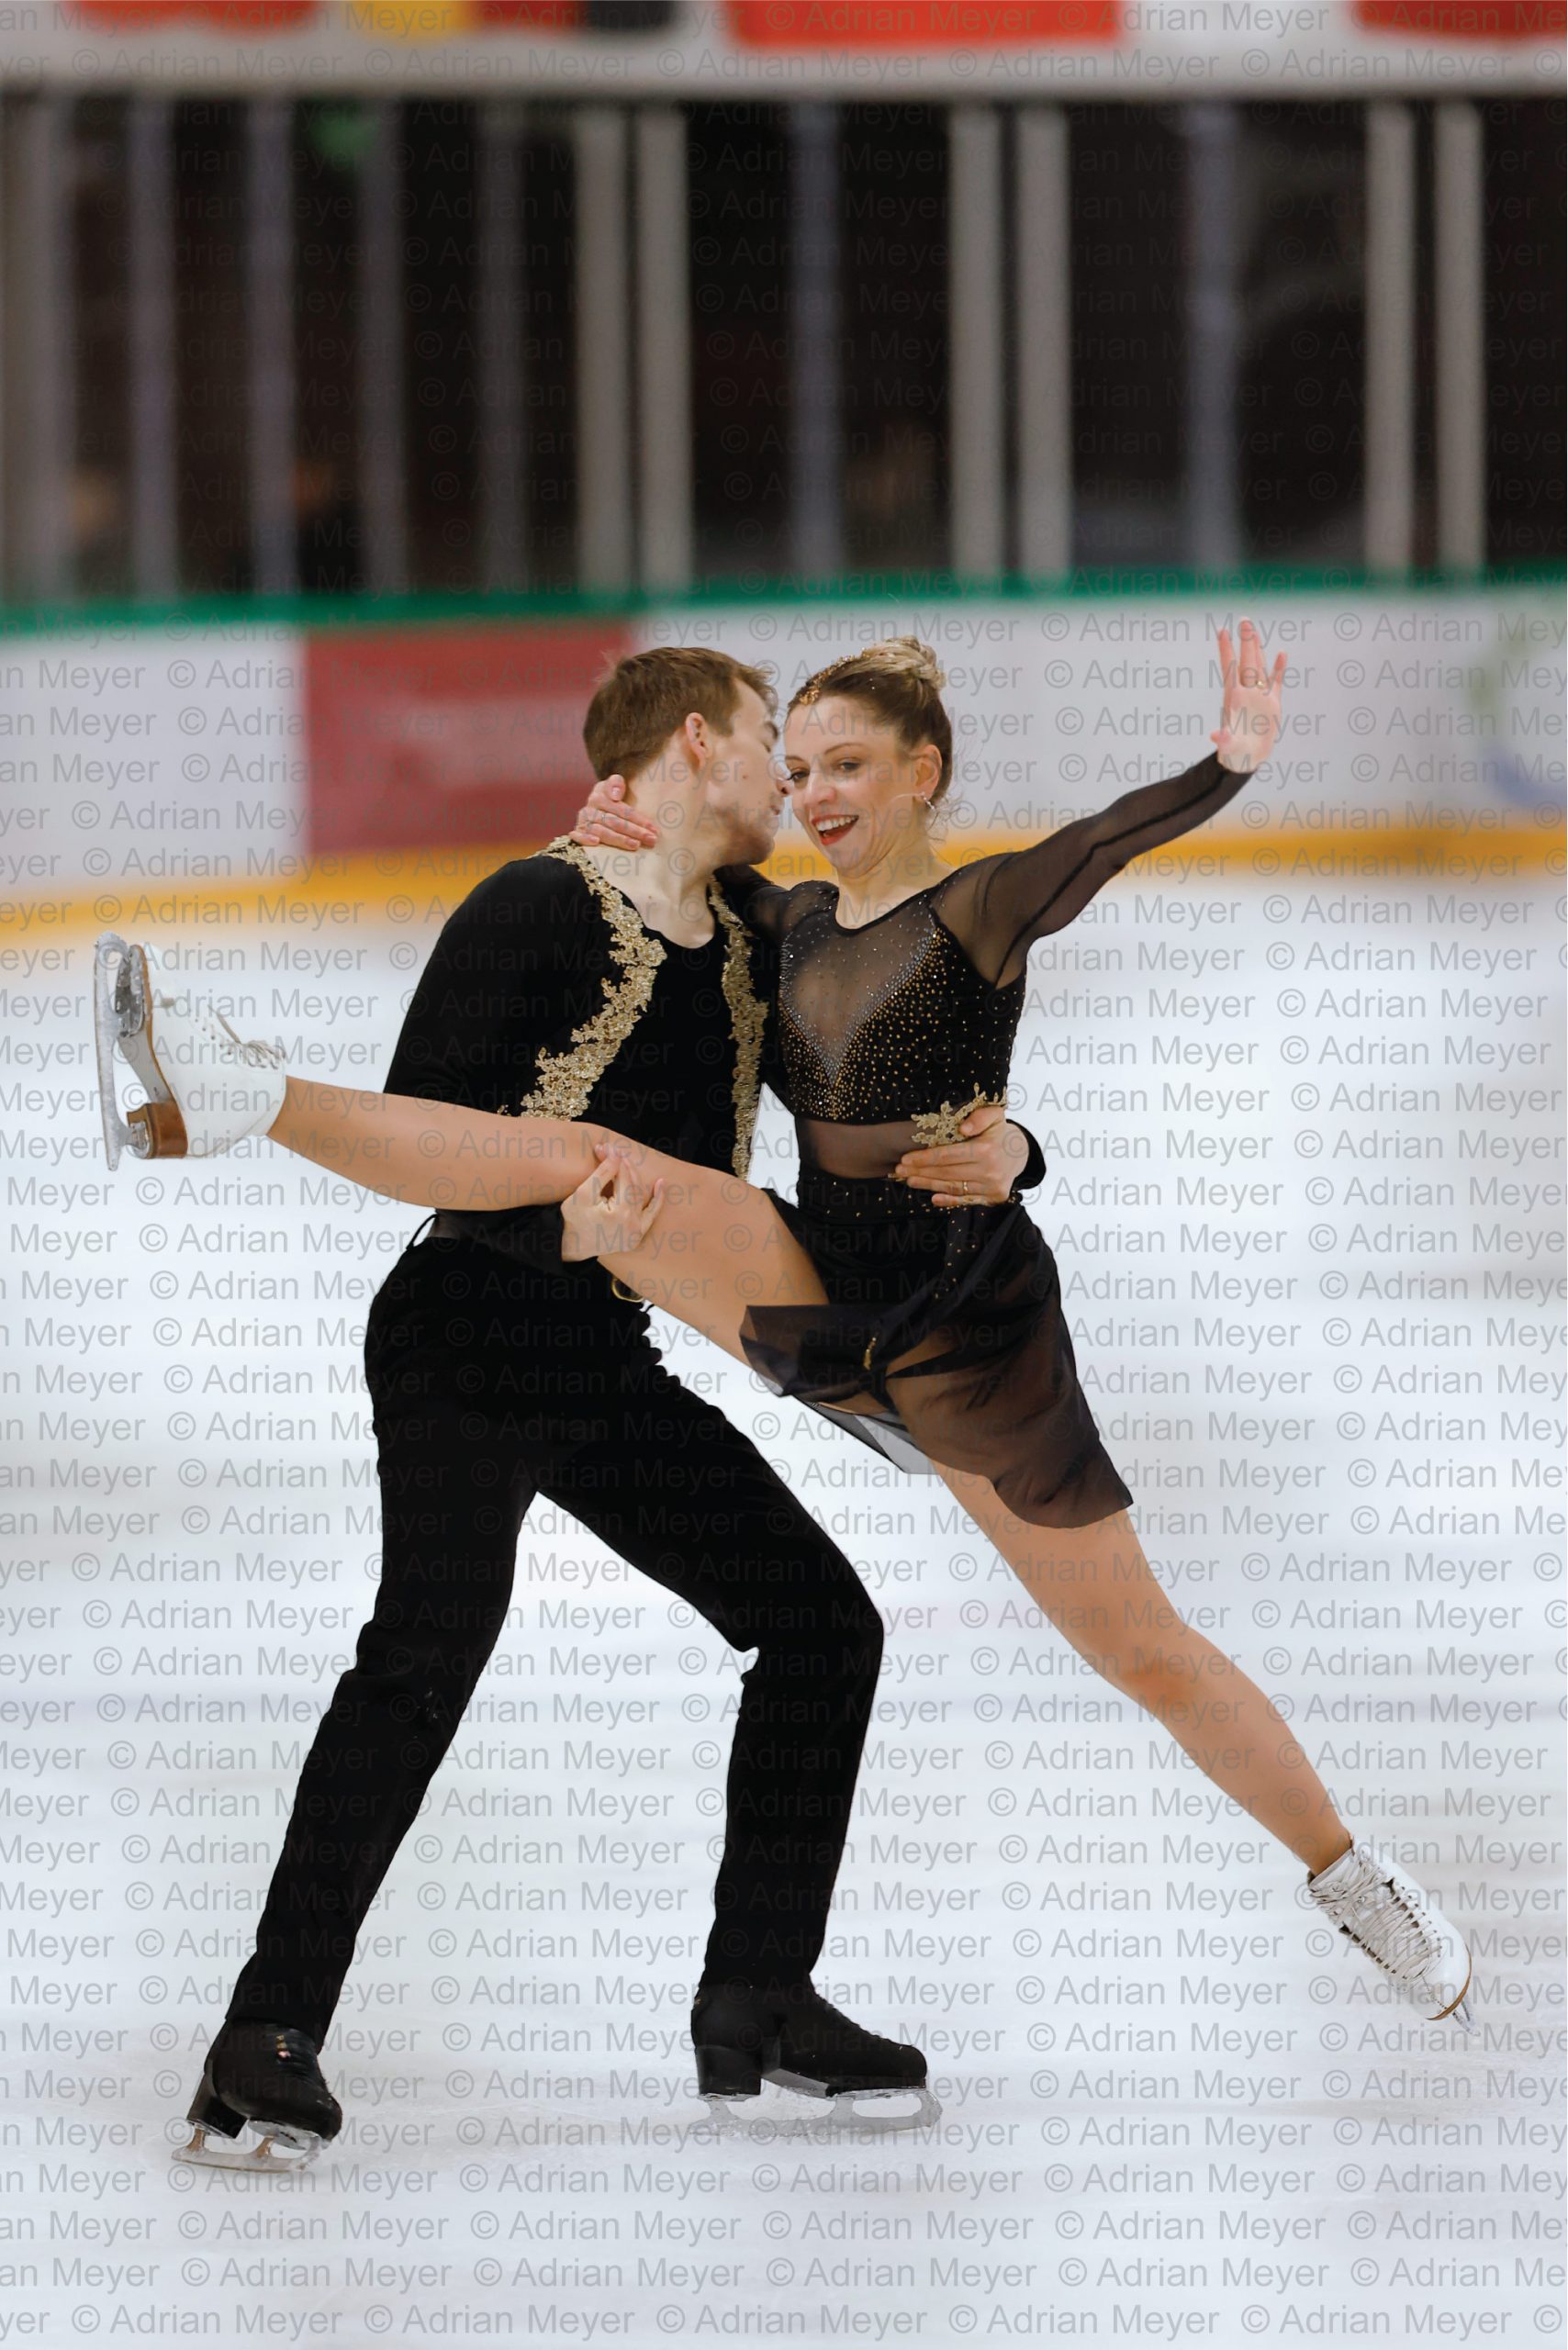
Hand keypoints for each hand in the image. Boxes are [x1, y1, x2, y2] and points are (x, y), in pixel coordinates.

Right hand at [560, 1142, 663, 1262]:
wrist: (572, 1246)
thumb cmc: (574, 1219)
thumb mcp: (583, 1193)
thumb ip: (602, 1173)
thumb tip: (617, 1154)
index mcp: (620, 1213)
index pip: (622, 1178)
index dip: (614, 1160)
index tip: (606, 1147)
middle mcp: (633, 1224)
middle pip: (633, 1185)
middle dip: (623, 1165)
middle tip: (612, 1151)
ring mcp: (637, 1232)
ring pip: (640, 1196)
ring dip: (635, 1177)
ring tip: (625, 1161)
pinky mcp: (638, 1235)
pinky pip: (651, 1215)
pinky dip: (656, 1200)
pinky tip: (660, 1183)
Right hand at [570, 774, 659, 850]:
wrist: (596, 809)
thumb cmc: (612, 800)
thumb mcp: (616, 787)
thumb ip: (617, 784)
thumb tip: (615, 795)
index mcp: (600, 794)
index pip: (621, 808)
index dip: (638, 819)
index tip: (652, 828)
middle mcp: (590, 807)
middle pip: (614, 821)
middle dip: (635, 831)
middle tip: (651, 839)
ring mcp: (583, 821)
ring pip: (601, 831)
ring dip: (619, 839)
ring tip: (635, 845)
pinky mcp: (577, 832)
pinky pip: (578, 836)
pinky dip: (586, 839)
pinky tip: (596, 843)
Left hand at [893, 1102, 1028, 1209]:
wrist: (1020, 1152)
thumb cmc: (999, 1131)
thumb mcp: (994, 1115)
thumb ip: (979, 1116)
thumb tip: (963, 1128)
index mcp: (987, 1149)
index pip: (948, 1155)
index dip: (925, 1158)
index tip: (905, 1159)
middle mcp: (990, 1170)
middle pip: (947, 1172)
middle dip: (920, 1172)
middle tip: (900, 1171)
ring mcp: (992, 1186)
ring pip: (954, 1187)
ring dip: (929, 1185)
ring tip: (910, 1181)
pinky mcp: (994, 1197)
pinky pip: (967, 1199)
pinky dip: (949, 1199)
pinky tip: (933, 1197)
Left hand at [1211, 618, 1286, 773]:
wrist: (1248, 759)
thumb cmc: (1234, 754)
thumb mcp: (1229, 747)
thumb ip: (1224, 740)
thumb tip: (1216, 736)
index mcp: (1234, 698)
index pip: (1229, 667)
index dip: (1226, 649)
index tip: (1222, 630)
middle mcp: (1246, 692)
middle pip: (1246, 661)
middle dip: (1245, 640)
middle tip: (1244, 619)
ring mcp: (1259, 696)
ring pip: (1259, 666)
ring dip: (1258, 649)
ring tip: (1255, 630)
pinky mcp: (1272, 704)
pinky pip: (1276, 682)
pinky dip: (1279, 668)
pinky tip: (1281, 653)